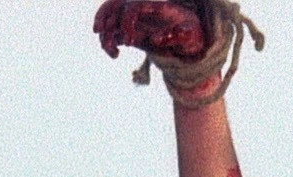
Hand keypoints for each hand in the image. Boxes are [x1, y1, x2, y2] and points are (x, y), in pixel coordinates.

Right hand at [94, 0, 211, 62]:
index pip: (133, 6)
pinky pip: (113, 33)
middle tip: (98, 32)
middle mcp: (143, 12)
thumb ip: (178, 35)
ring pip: (111, 20)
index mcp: (156, 7)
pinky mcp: (132, 33)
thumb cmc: (194, 34)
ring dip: (105, 34)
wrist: (192, 41)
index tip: (130, 41)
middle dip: (103, 15)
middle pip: (115, 4)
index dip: (128, 21)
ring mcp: (136, 21)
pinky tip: (115, 55)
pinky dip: (109, 43)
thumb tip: (157, 38)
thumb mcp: (192, 36)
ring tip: (113, 53)